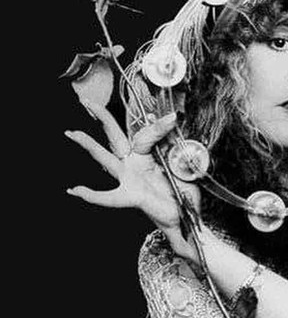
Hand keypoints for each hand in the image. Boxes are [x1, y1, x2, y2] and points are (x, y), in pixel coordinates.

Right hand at [65, 99, 201, 258]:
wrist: (185, 215)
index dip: (158, 126)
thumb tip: (171, 125)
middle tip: (88, 102)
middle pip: (116, 136)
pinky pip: (109, 196)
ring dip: (89, 145)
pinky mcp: (131, 195)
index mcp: (148, 153)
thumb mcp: (183, 165)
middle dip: (102, 118)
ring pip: (106, 158)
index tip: (171, 117)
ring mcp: (130, 178)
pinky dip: (92, 195)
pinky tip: (74, 190)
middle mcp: (135, 163)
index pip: (146, 134)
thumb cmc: (183, 189)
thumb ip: (177, 149)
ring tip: (73, 133)